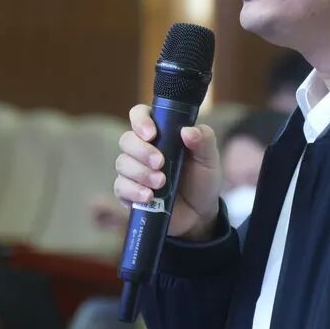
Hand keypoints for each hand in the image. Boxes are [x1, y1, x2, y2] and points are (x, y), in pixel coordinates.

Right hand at [112, 104, 223, 239]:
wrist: (200, 214)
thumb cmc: (202, 179)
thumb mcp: (209, 159)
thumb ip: (204, 140)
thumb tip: (187, 131)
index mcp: (161, 133)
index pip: (140, 115)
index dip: (140, 120)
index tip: (152, 134)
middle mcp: (143, 148)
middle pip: (127, 140)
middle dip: (141, 151)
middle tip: (161, 163)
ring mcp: (134, 170)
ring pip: (122, 163)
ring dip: (140, 173)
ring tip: (161, 183)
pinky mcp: (129, 193)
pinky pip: (120, 187)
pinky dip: (133, 191)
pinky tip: (149, 197)